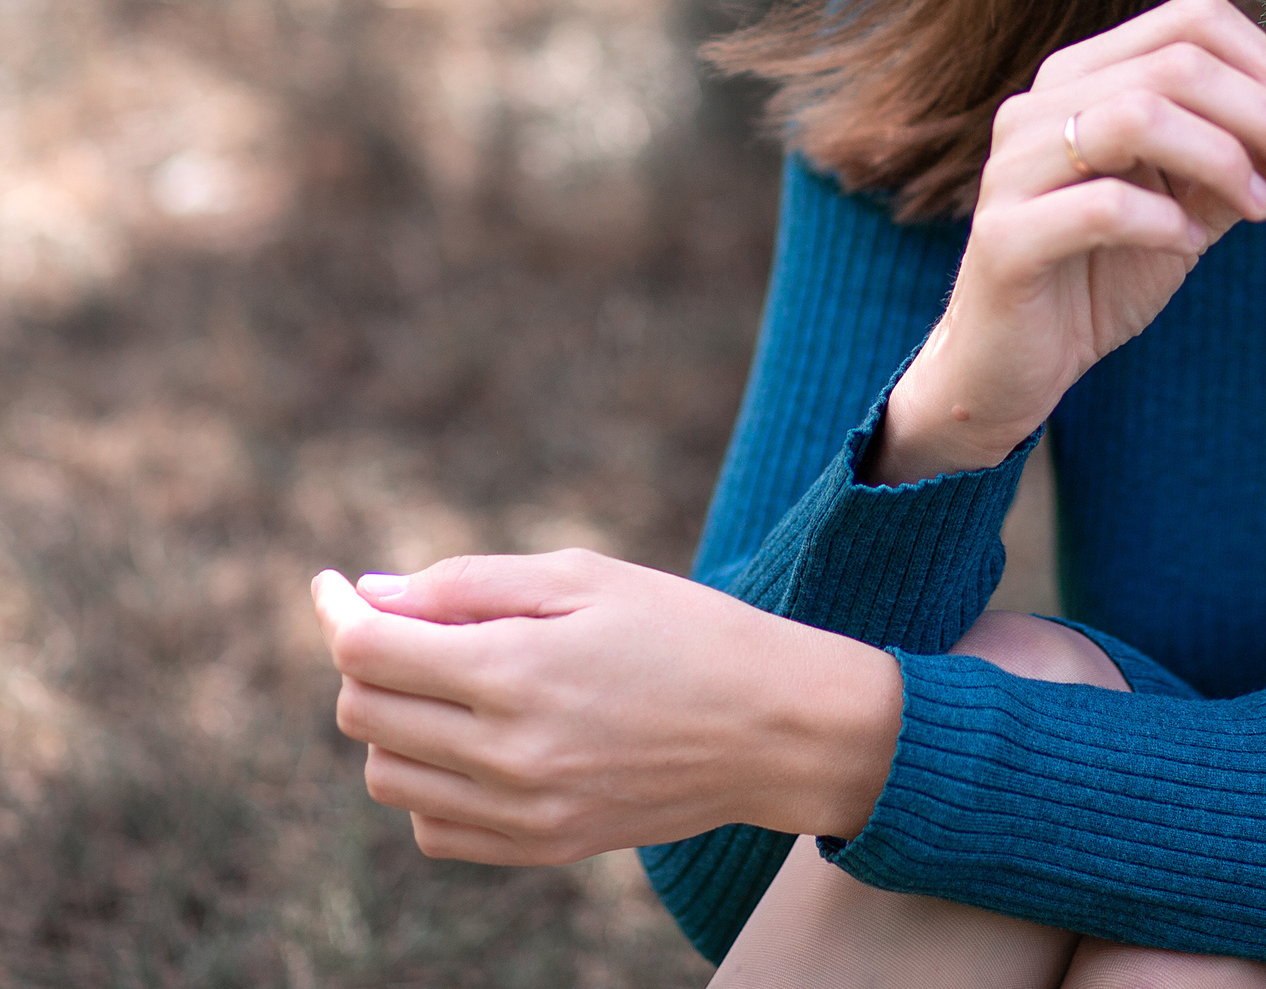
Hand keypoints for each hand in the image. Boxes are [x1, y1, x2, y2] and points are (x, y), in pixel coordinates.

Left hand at [312, 550, 898, 863]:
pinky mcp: (540, 848)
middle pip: (363, 712)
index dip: (337, 609)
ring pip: (385, 775)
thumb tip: (369, 593)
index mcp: (518, 668)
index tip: (333, 585)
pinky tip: (477, 742)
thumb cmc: (684, 629)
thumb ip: (468, 583)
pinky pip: (432, 827)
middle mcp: (508, 751)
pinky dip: (429, 783)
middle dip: (368, 659)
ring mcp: (522, 810)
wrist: (773, 725)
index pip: (369, 649)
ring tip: (452, 685)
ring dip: (393, 725)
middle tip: (413, 627)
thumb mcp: (585, 576)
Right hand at [871, 0, 1265, 482]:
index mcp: (1085, 77)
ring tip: (1261, 208)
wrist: (1013, 366)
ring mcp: (1014, 167)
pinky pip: (1102, 205)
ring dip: (1223, 158)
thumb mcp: (1194, 209)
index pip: (1190, 20)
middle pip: (1175, 64)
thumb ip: (1251, 164)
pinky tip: (1190, 245)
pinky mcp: (1004, 236)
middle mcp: (1041, 104)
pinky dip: (1165, 222)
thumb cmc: (1102, 273)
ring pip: (1136, 116)